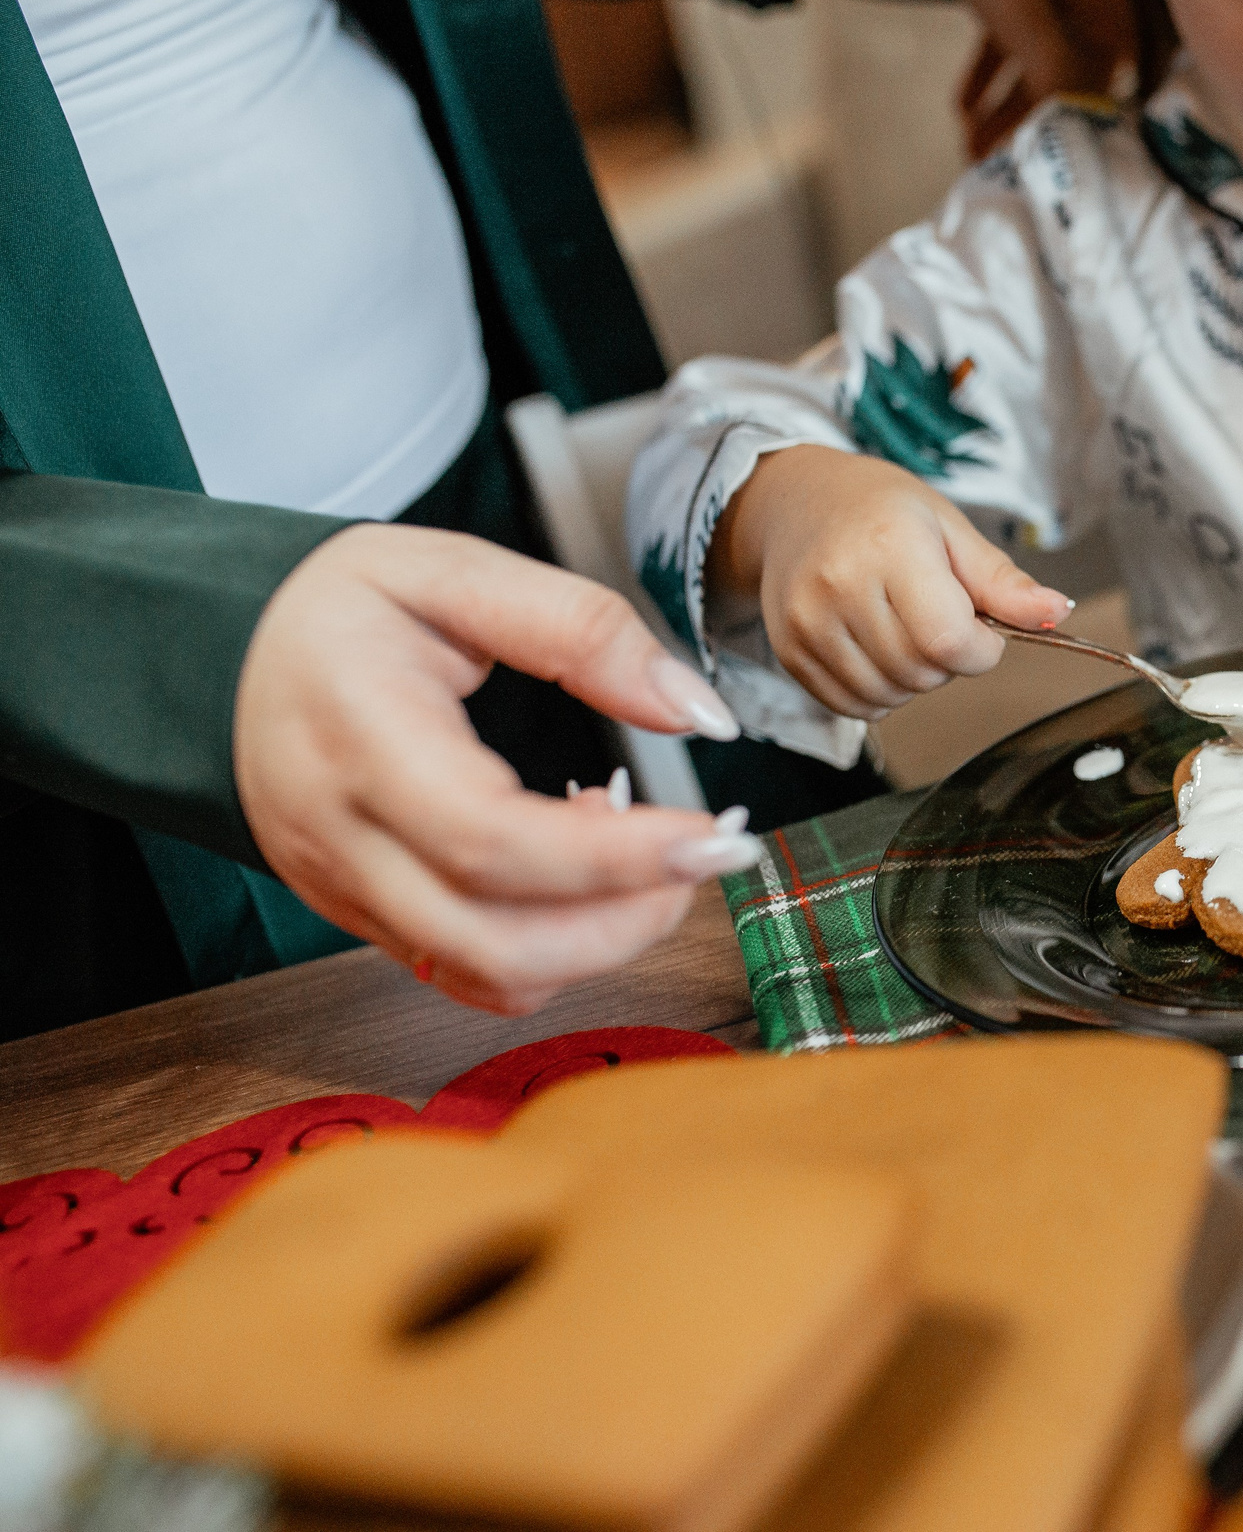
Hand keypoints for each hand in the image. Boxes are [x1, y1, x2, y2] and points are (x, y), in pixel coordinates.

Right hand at [235, 525, 763, 1015]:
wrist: (230, 657)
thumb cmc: (341, 611)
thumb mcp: (455, 570)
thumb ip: (582, 628)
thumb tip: (695, 711)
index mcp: (358, 738)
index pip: (492, 840)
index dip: (615, 859)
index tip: (709, 837)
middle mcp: (340, 838)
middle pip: (493, 941)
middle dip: (626, 920)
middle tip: (703, 854)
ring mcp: (344, 893)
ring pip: (487, 974)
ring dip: (596, 939)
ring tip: (640, 852)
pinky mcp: (361, 919)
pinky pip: (467, 972)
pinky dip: (549, 949)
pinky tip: (579, 875)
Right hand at [711, 445, 1072, 718]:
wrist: (797, 503)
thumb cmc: (882, 511)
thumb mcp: (952, 530)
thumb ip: (1004, 582)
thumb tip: (1057, 612)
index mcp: (891, 546)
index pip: (949, 640)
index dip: (982, 650)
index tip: (982, 630)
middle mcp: (840, 585)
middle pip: (922, 672)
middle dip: (948, 659)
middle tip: (935, 616)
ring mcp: (807, 622)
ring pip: (890, 695)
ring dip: (914, 678)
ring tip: (902, 627)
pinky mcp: (789, 650)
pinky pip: (853, 706)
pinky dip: (879, 691)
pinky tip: (876, 648)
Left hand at [938, 0, 1130, 157]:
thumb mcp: (1024, 12)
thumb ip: (1055, 73)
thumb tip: (1080, 131)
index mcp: (1119, 11)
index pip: (1124, 88)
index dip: (1101, 137)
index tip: (1072, 180)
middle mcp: (1103, 9)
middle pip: (1080, 88)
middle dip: (1038, 134)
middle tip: (1004, 175)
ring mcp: (1066, 0)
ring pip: (1043, 72)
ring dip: (1008, 114)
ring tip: (973, 152)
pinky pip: (1016, 50)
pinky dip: (990, 80)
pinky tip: (962, 109)